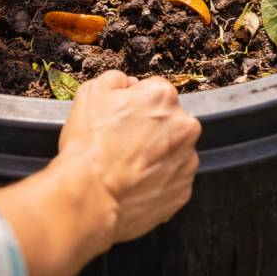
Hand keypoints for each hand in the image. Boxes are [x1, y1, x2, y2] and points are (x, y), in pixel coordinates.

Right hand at [58, 70, 200, 245]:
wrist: (90, 196)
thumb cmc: (90, 147)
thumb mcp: (91, 93)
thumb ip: (115, 79)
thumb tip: (126, 83)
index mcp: (162, 97)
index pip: (155, 90)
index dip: (135, 101)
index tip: (124, 115)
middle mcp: (183, 126)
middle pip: (168, 119)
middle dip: (150, 127)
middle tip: (123, 140)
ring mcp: (187, 160)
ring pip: (173, 149)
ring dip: (156, 153)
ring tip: (127, 163)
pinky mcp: (184, 190)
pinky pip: (173, 177)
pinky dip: (158, 178)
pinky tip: (135, 180)